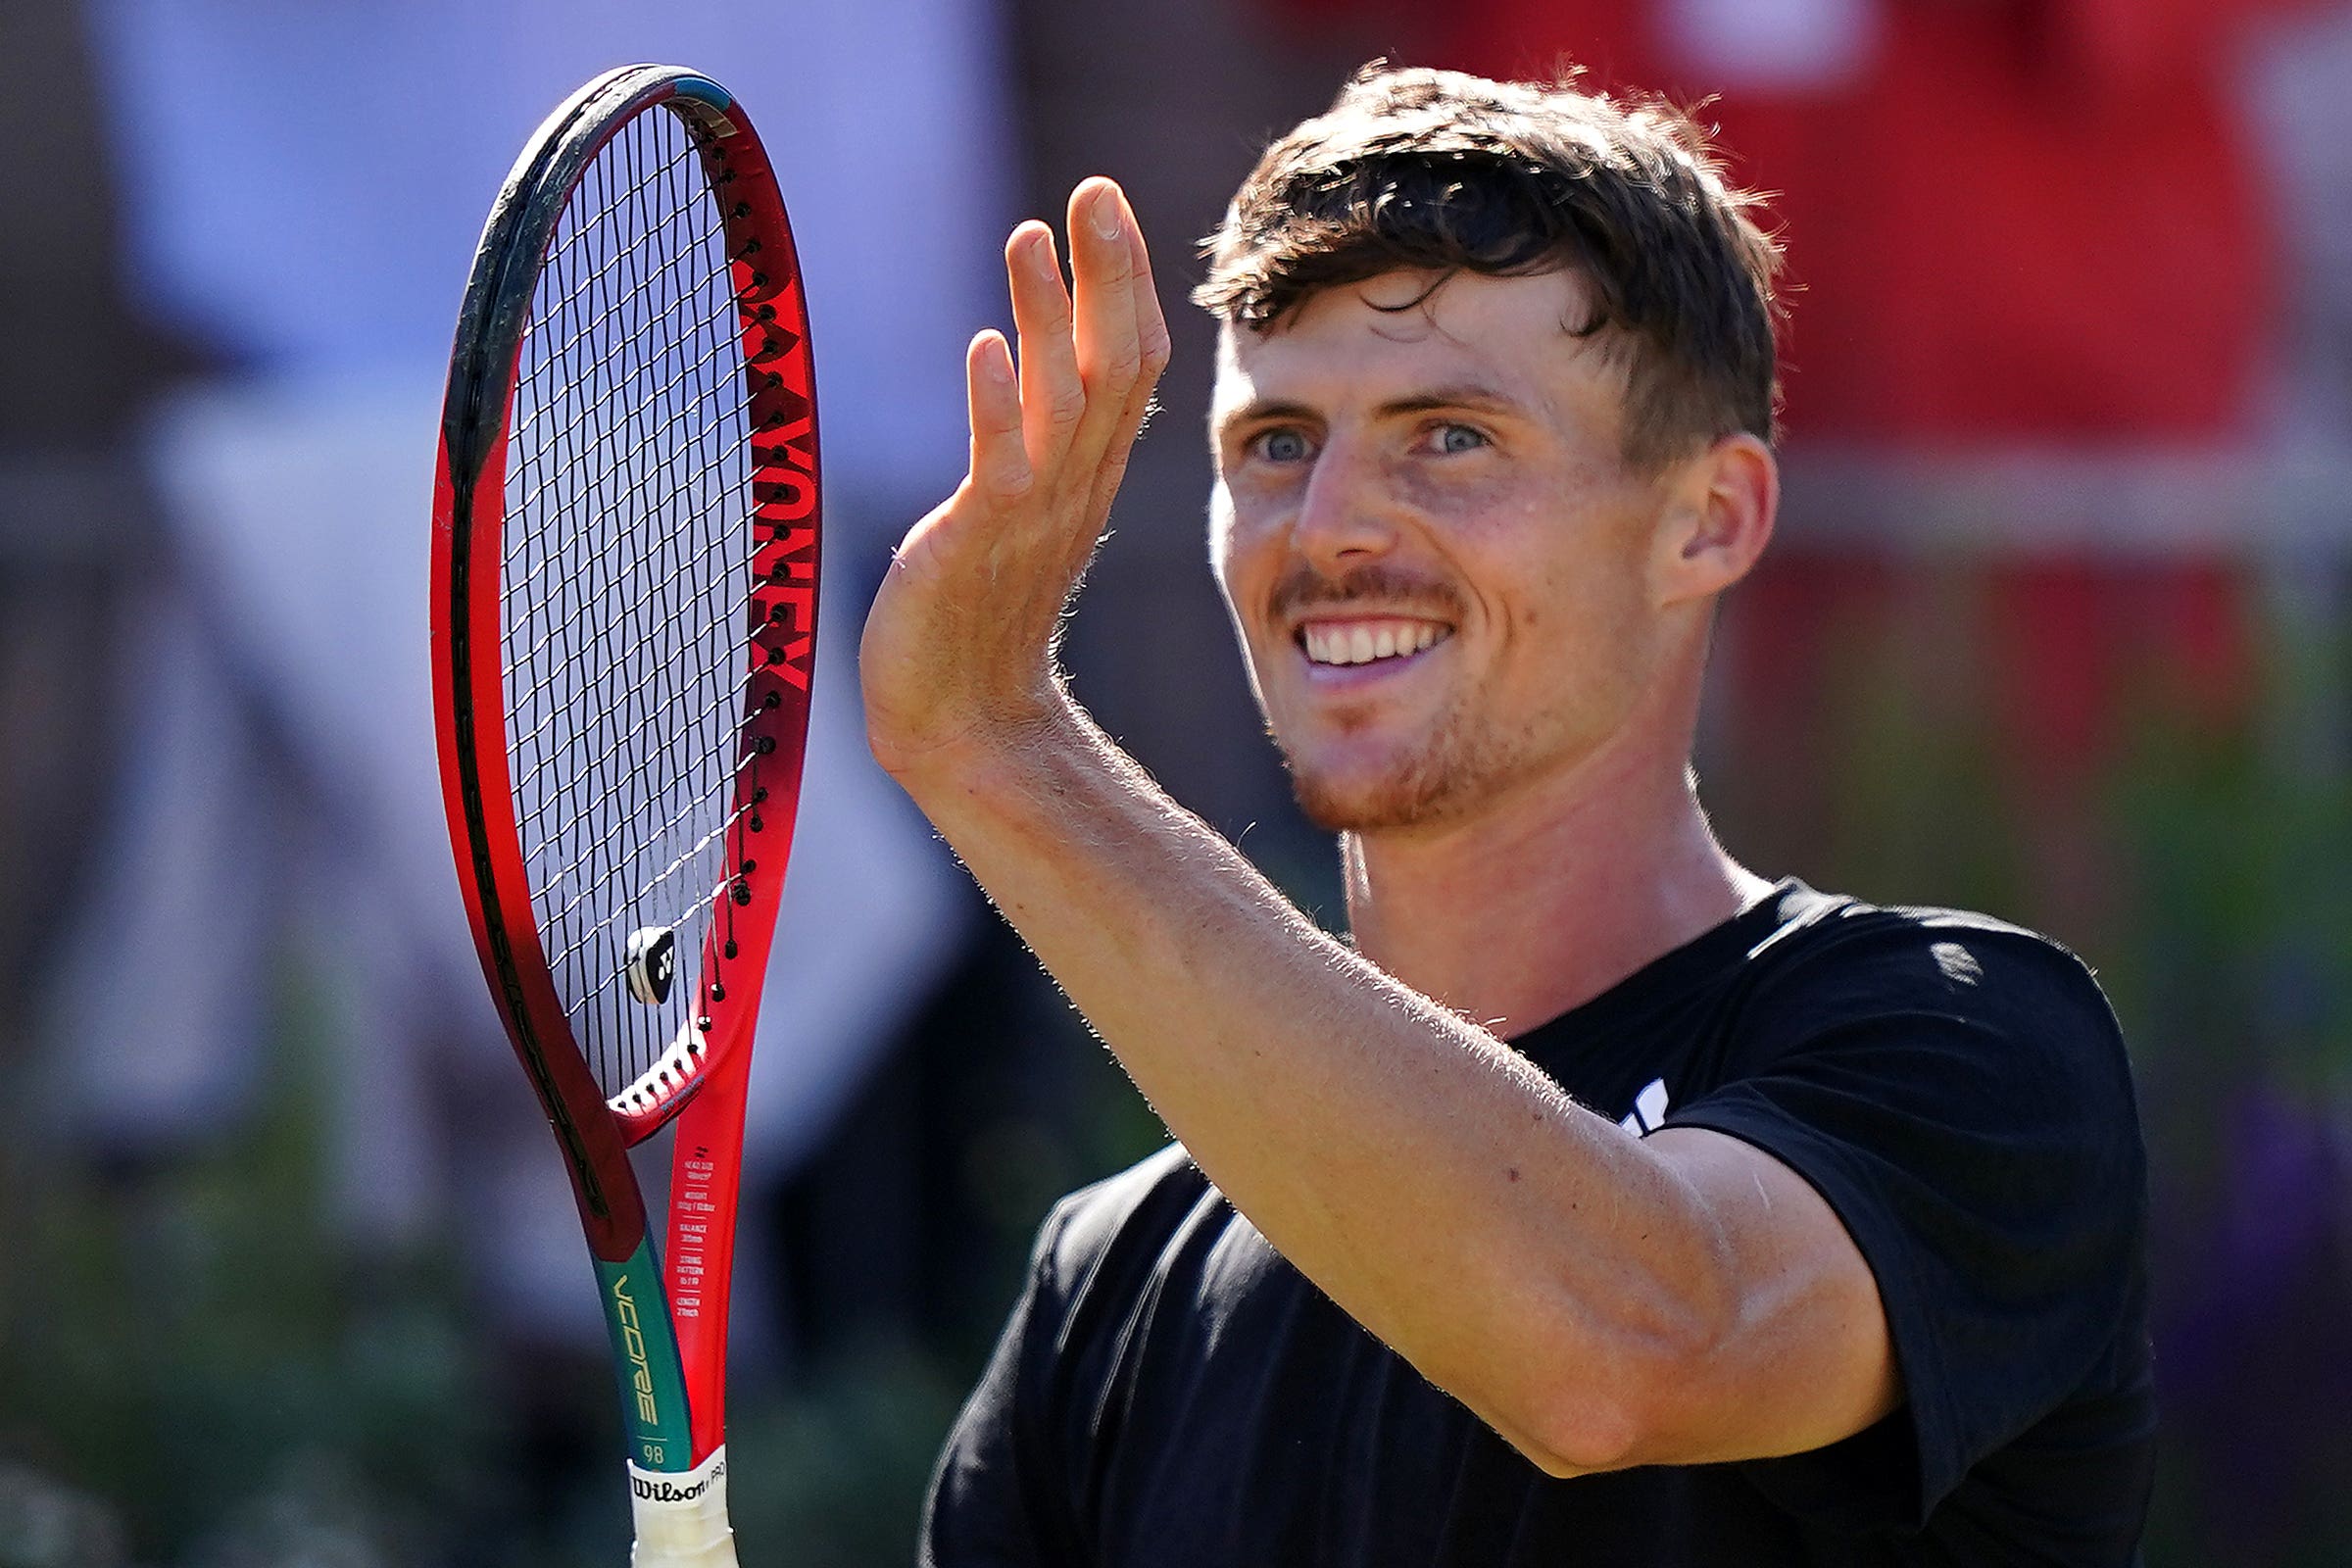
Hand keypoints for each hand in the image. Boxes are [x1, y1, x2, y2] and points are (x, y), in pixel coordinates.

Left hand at [861, 177, 1170, 781]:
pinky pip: (1001, 470)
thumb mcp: (1017, 510)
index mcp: (1087, 474)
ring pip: (1062, 402)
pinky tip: (984, 347)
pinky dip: (995, 407)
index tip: (1103, 200)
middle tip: (1094, 190)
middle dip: (1107, 273)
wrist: (962, 723)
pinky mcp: (976, 546)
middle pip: (1115, 364)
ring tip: (1028, 235)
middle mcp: (1072, 487)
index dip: (1123, 279)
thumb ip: (1030, 440)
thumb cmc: (978, 616)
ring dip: (1046, 316)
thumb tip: (1022, 363)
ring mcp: (1031, 517)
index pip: (1129, 362)